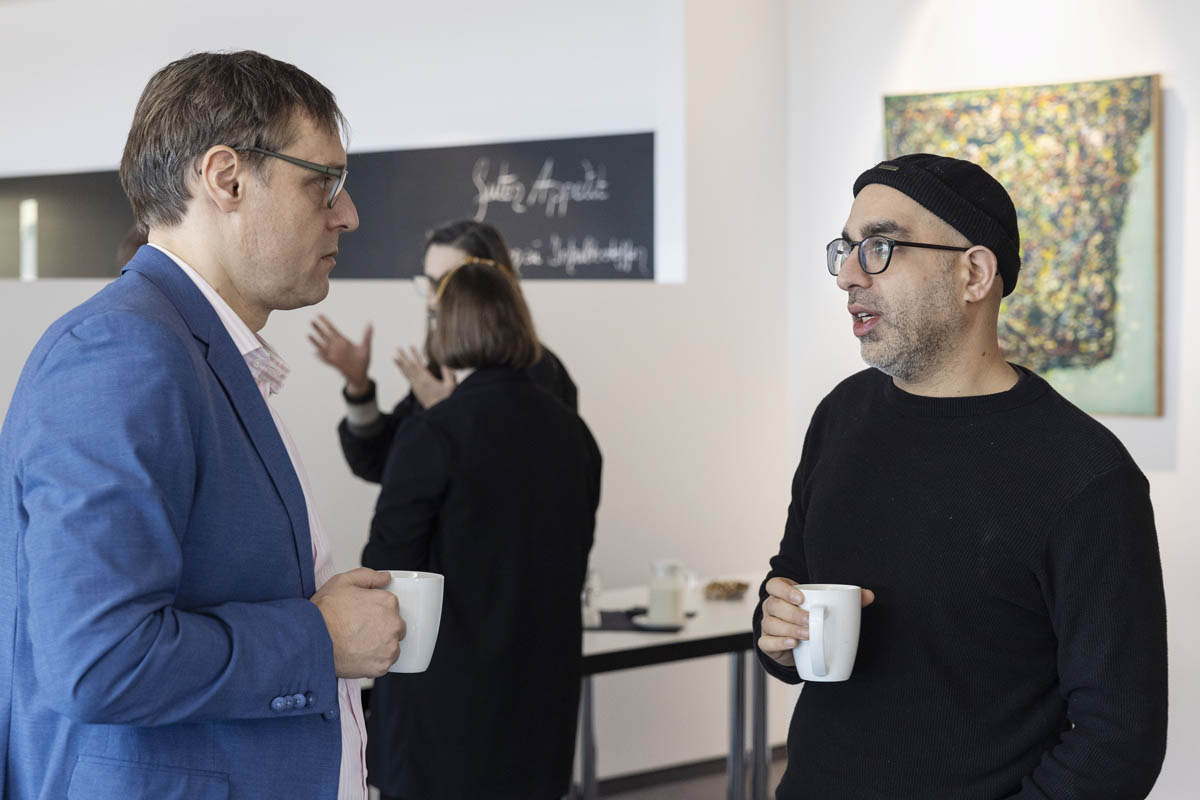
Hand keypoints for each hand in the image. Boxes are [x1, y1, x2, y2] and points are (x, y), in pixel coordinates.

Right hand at [310, 315, 372, 394]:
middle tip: (311, 320)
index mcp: (343, 341)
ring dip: (316, 341)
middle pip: (325, 335)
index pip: (332, 329)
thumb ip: (367, 335)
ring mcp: (334, 355)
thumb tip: (370, 323)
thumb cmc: (363, 361)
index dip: (326, 322)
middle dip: (319, 329)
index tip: (319, 315)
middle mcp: (336, 347)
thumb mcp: (366, 347)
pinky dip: (320, 356)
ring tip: (308, 334)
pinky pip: (325, 359)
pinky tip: (314, 352)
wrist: (361, 375)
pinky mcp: (334, 363)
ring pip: (322, 346)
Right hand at [311, 567, 405, 678]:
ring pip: (391, 646)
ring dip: (380, 645)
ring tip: (358, 643)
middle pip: (395, 626)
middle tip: (360, 630)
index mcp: (387, 602)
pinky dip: (374, 661)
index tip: (364, 615)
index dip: (377, 610)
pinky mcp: (382, 666)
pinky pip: (384, 663)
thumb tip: (385, 577)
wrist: (311, 640)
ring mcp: (389, 646)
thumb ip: (368, 576)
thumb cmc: (324, 613)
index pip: (392, 606)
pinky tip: (358, 655)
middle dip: (382, 628)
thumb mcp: (343, 582)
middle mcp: (393, 624)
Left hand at [394, 346, 455, 407]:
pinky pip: (408, 379)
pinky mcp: (416, 391)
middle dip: (403, 357)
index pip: (418, 364)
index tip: (410, 345)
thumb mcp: (450, 386)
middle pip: (409, 367)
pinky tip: (402, 370)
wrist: (438, 414)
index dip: (414, 354)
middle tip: (397, 348)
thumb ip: (447, 374)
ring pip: (406, 374)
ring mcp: (416, 387)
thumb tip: (444, 363)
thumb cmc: (446, 400)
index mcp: (426, 380)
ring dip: (400, 365)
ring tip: (394, 357)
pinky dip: (404, 373)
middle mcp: (418, 383)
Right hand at [757, 578, 874, 667]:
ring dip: (789, 629)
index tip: (801, 597)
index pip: (774, 585)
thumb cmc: (812, 618)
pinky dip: (779, 643)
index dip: (784, 590)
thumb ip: (848, 599)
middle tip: (810, 621)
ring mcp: (767, 625)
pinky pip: (766, 642)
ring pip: (770, 624)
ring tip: (807, 635)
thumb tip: (869, 595)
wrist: (801, 644)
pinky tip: (793, 644)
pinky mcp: (767, 643)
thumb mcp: (826, 606)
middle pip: (774, 605)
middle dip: (792, 613)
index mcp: (782, 594)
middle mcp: (771, 607)